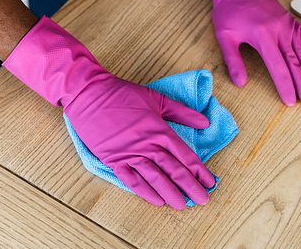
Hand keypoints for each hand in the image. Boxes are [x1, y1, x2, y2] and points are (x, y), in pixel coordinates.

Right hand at [3, 17, 214, 209]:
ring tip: (183, 205)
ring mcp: (130, 154)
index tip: (210, 181)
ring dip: (170, 193)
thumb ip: (182, 112)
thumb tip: (205, 121)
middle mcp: (147, 145)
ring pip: (155, 178)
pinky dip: (144, 192)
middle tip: (203, 199)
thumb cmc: (124, 94)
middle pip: (173, 170)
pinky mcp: (113, 160)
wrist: (90, 95)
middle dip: (190, 187)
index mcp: (160, 130)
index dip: (199, 170)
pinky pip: (131, 180)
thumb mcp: (157, 98)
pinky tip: (156, 201)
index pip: (185, 155)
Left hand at [204, 0, 300, 105]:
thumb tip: (239, 82)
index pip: (278, 67)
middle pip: (295, 63)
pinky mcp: (290, 21)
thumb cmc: (230, 10)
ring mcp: (288, 25)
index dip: (285, 86)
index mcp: (263, 36)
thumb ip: (232, 60)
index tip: (290, 101)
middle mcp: (280, 31)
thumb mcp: (225, 36)